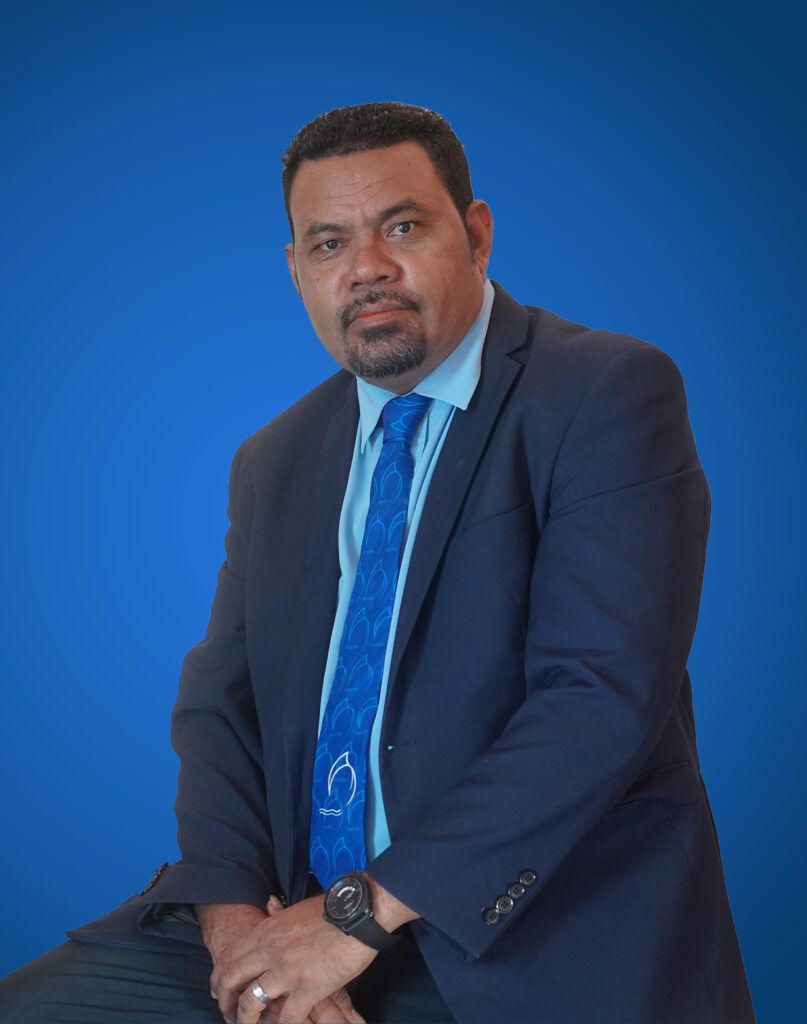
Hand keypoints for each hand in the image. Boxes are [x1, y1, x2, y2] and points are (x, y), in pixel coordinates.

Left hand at [211, 893, 376, 1023]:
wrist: (358, 913)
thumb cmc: (331, 909)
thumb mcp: (296, 908)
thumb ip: (278, 913)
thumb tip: (268, 904)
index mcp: (266, 930)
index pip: (229, 955)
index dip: (219, 977)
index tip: (218, 989)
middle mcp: (270, 950)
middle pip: (230, 979)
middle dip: (223, 1000)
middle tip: (225, 1013)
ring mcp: (287, 971)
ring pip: (250, 1003)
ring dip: (244, 1020)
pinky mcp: (308, 988)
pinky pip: (285, 1017)